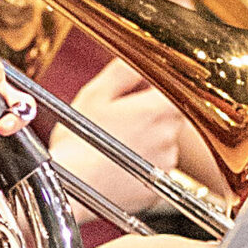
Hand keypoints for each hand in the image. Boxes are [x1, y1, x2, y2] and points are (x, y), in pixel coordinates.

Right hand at [52, 58, 189, 210]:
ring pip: (163, 143)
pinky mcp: (158, 189)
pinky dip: (140, 164)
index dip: (161, 85)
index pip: (180, 87)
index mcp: (157, 110)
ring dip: (145, 139)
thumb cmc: (78, 143)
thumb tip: (139, 57)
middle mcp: (169, 137)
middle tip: (119, 117)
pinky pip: (154, 169)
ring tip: (114, 143)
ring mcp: (165, 165)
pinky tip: (116, 163)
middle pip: (171, 115)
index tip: (144, 88)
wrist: (68, 189)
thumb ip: (124, 70)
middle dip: (149, 113)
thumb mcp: (96, 94)